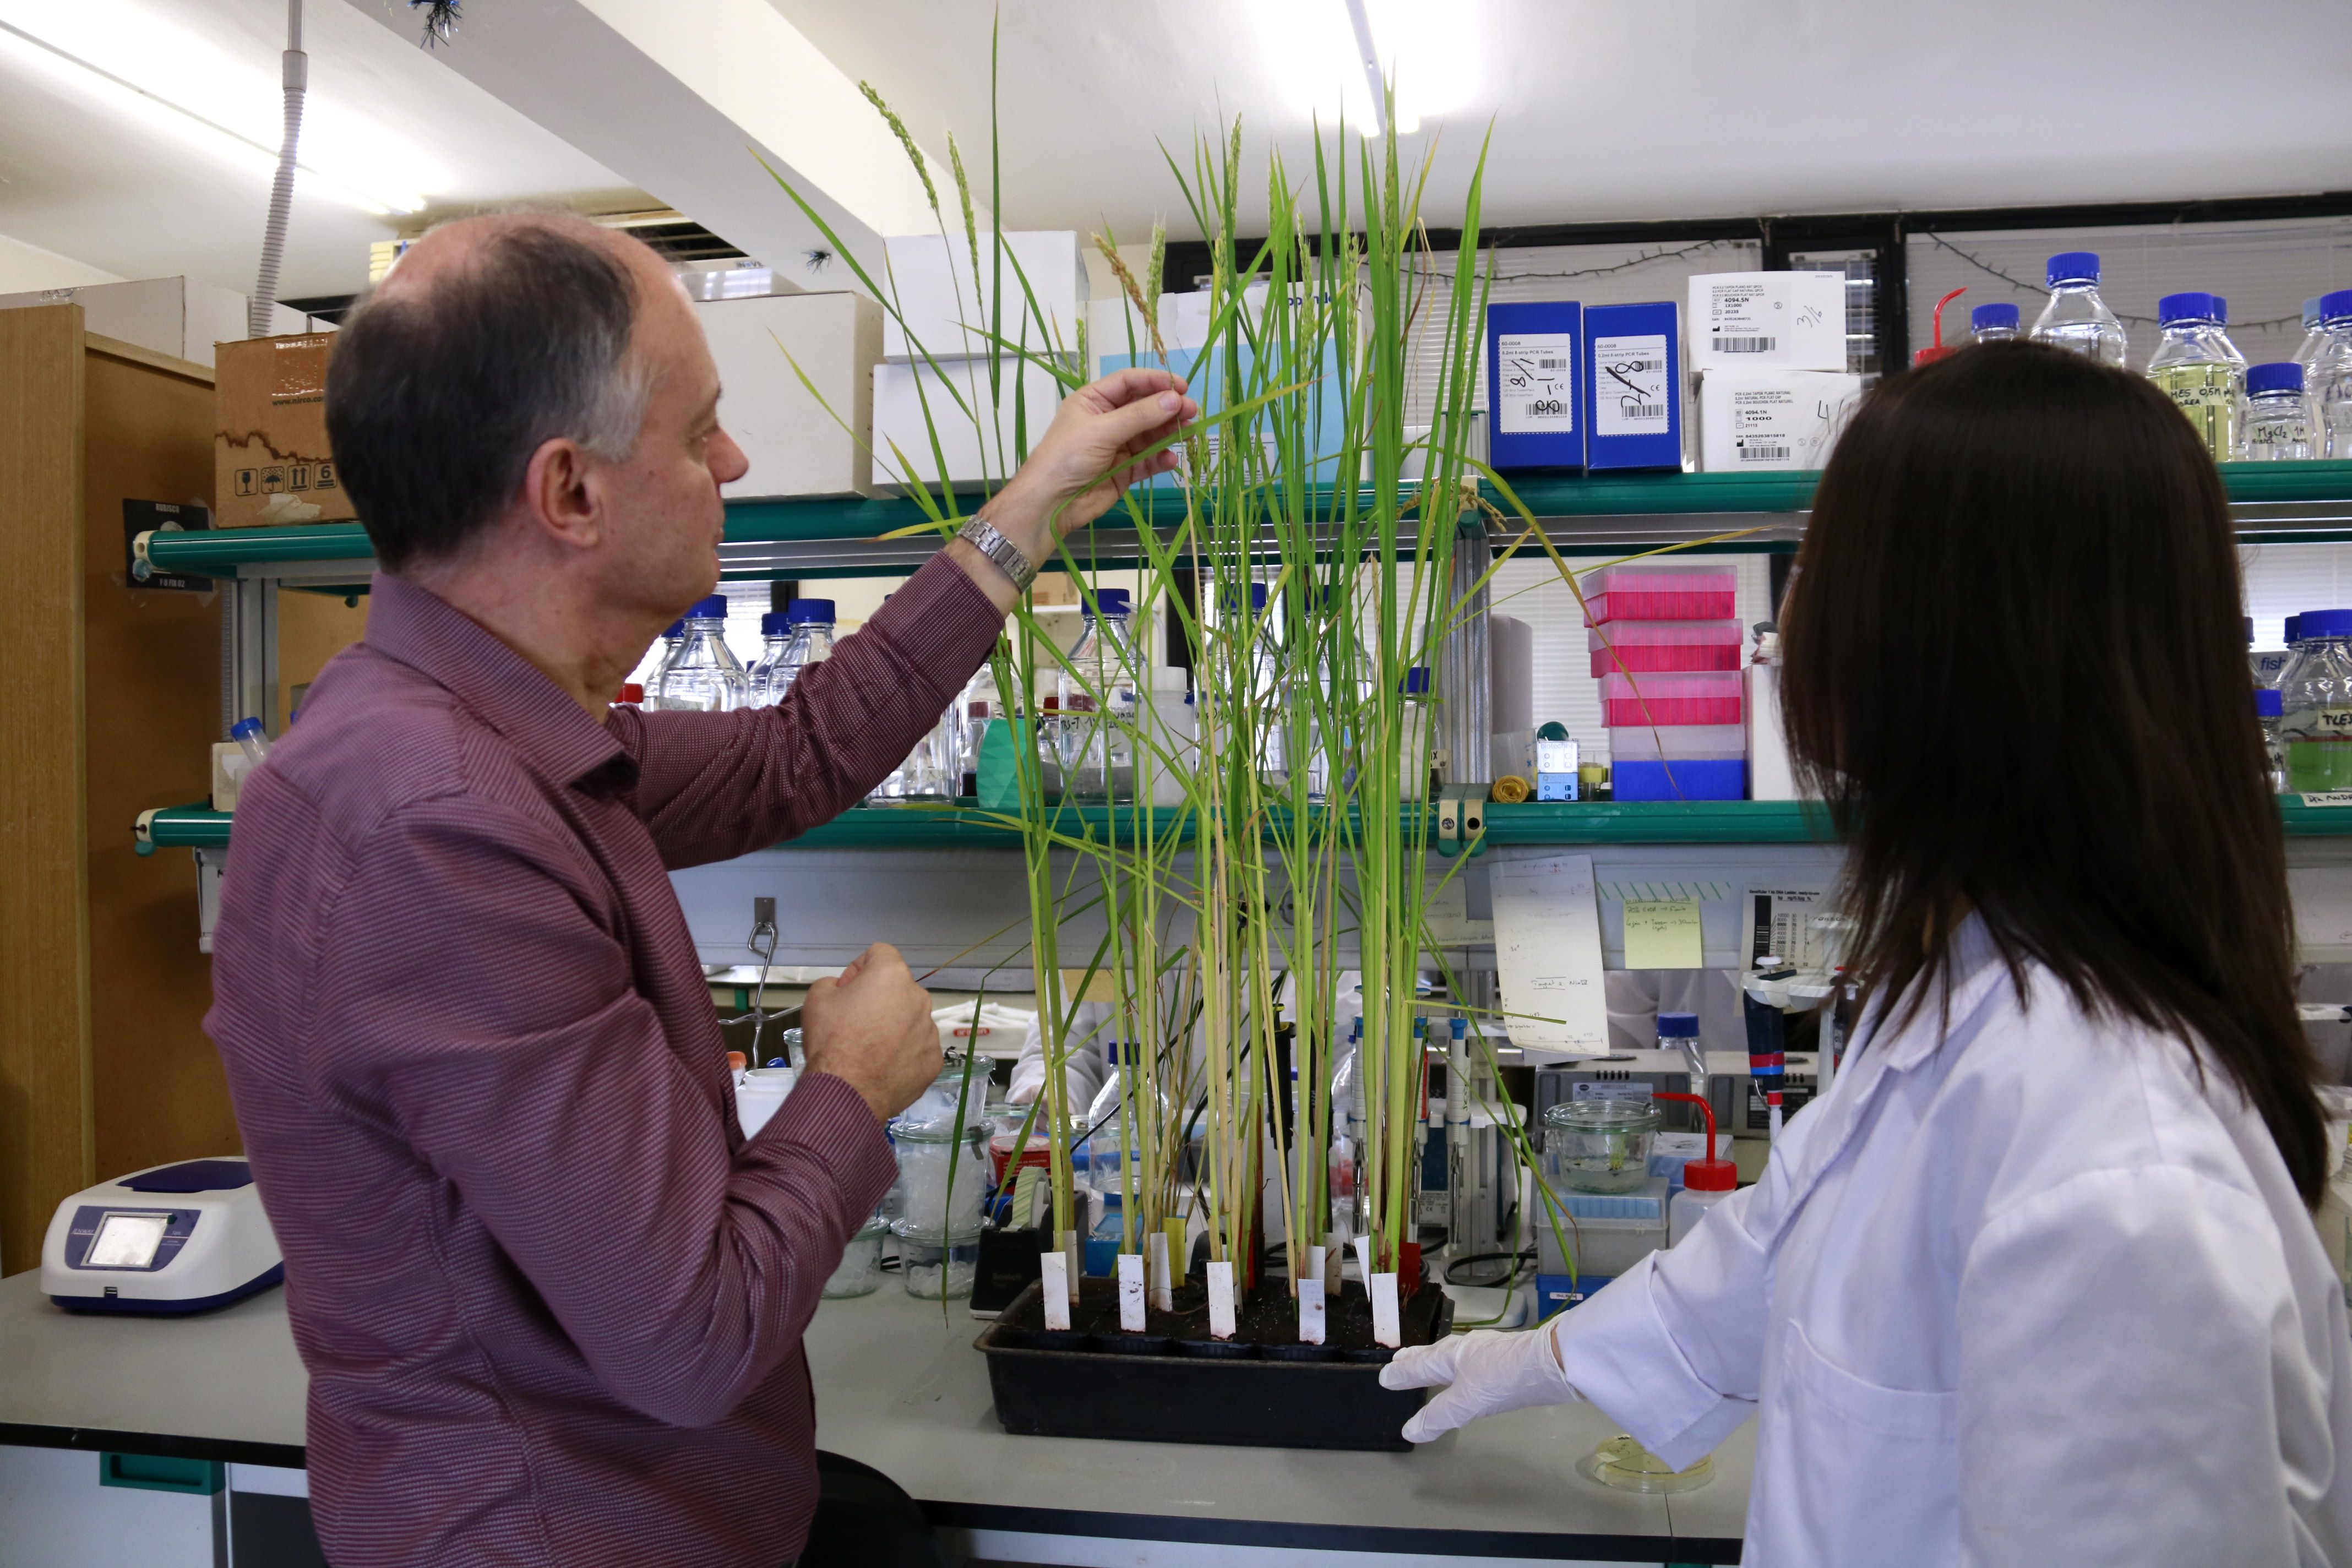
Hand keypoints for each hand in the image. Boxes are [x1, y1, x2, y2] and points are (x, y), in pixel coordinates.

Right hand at [799, 943, 940, 1123]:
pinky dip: (903, 1053)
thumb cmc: (831, 1040)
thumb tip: (844, 990)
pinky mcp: (933, 1060)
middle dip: (878, 998)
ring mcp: (930, 1030)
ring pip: (910, 1019)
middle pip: (897, 988)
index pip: (879, 954)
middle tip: (855, 1021)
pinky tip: (882, 1066)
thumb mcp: (817, 998)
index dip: (859, 968)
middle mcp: (918, 998)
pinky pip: (918, 1048)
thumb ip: (833, 982)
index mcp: (892, 975)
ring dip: (893, 1026)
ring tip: (868, 1049)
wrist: (846, 1093)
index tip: (846, 990)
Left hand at [970, 367, 1199, 567]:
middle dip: (1168, 409)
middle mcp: (1108, 420)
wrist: (1051, 503)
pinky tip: (1171, 459)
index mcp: (1095, 400)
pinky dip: (1160, 459)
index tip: (1181, 386)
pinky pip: (1148, 460)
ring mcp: (1117, 446)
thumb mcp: (1102, 430)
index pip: (1130, 382)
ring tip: (1189, 433)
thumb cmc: (1067, 457)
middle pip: (1145, 408)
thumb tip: (1174, 400)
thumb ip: (1140, 416)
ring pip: (1150, 434)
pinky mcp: (1125, 470)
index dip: (1155, 382)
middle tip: (1192, 411)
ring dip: (1169, 433)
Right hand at [1378, 1323, 1582, 1442]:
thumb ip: (1438, 1417)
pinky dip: (1457, 1366)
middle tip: (1398, 1361)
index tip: (1384, 1377)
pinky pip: (1468, 1361)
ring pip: (1451, 1356)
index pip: (1417, 1367)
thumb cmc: (1504, 1378)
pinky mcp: (1503, 1357)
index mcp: (1448, 1357)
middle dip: (1414, 1360)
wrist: (1553, 1362)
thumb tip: (1409, 1431)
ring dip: (1434, 1361)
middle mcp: (1463, 1349)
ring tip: (1427, 1364)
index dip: (1401, 1375)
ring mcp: (1485, 1351)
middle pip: (1432, 1355)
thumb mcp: (1467, 1402)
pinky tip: (1468, 1371)